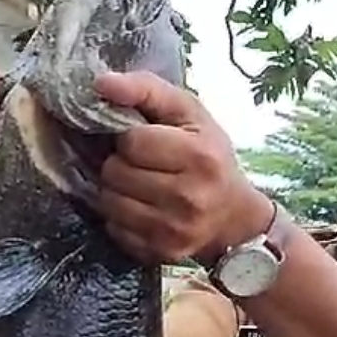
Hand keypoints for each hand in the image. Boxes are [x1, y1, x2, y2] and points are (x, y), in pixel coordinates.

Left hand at [92, 70, 273, 265]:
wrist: (236, 217)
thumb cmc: (210, 157)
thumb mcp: (189, 113)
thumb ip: (146, 89)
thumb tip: (100, 84)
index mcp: (198, 156)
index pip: (132, 141)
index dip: (131, 138)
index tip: (146, 142)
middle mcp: (188, 197)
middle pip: (116, 172)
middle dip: (121, 164)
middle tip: (141, 165)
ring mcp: (174, 230)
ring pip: (110, 202)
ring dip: (116, 191)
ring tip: (138, 186)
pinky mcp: (161, 252)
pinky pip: (115, 229)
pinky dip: (120, 217)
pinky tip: (141, 208)